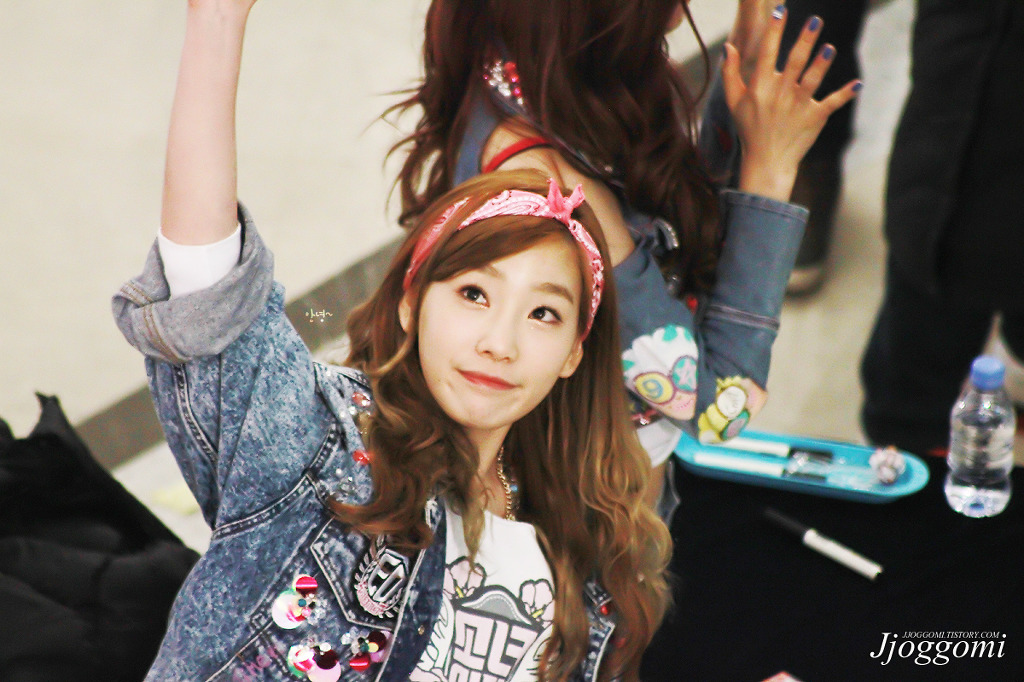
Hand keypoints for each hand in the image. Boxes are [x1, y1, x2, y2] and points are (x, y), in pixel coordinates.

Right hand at [721, 7, 859, 200]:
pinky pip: (832, 103)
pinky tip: (858, 84)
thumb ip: (730, 73)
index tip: (780, 11)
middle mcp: (780, 95)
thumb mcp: (734, 101)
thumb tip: (728, 46)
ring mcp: (799, 106)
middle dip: (805, 40)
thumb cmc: (749, 128)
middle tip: (815, 20)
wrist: (766, 161)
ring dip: (822, 64)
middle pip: (795, 62)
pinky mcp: (815, 118)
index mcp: (760, 88)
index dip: (774, 32)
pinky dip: (845, 94)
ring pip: (813, 80)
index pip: (767, 54)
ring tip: (829, 48)